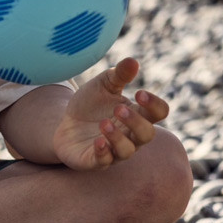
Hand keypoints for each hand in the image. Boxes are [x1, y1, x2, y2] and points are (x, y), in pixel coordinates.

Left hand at [50, 58, 168, 169]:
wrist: (63, 122)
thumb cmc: (90, 104)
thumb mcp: (102, 85)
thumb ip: (118, 75)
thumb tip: (133, 60)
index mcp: (137, 114)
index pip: (159, 113)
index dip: (154, 104)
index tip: (139, 92)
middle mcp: (131, 136)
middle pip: (147, 134)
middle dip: (135, 122)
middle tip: (119, 108)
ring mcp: (114, 151)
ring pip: (127, 150)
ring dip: (117, 137)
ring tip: (104, 123)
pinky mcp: (94, 161)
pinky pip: (104, 162)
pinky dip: (103, 153)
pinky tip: (98, 142)